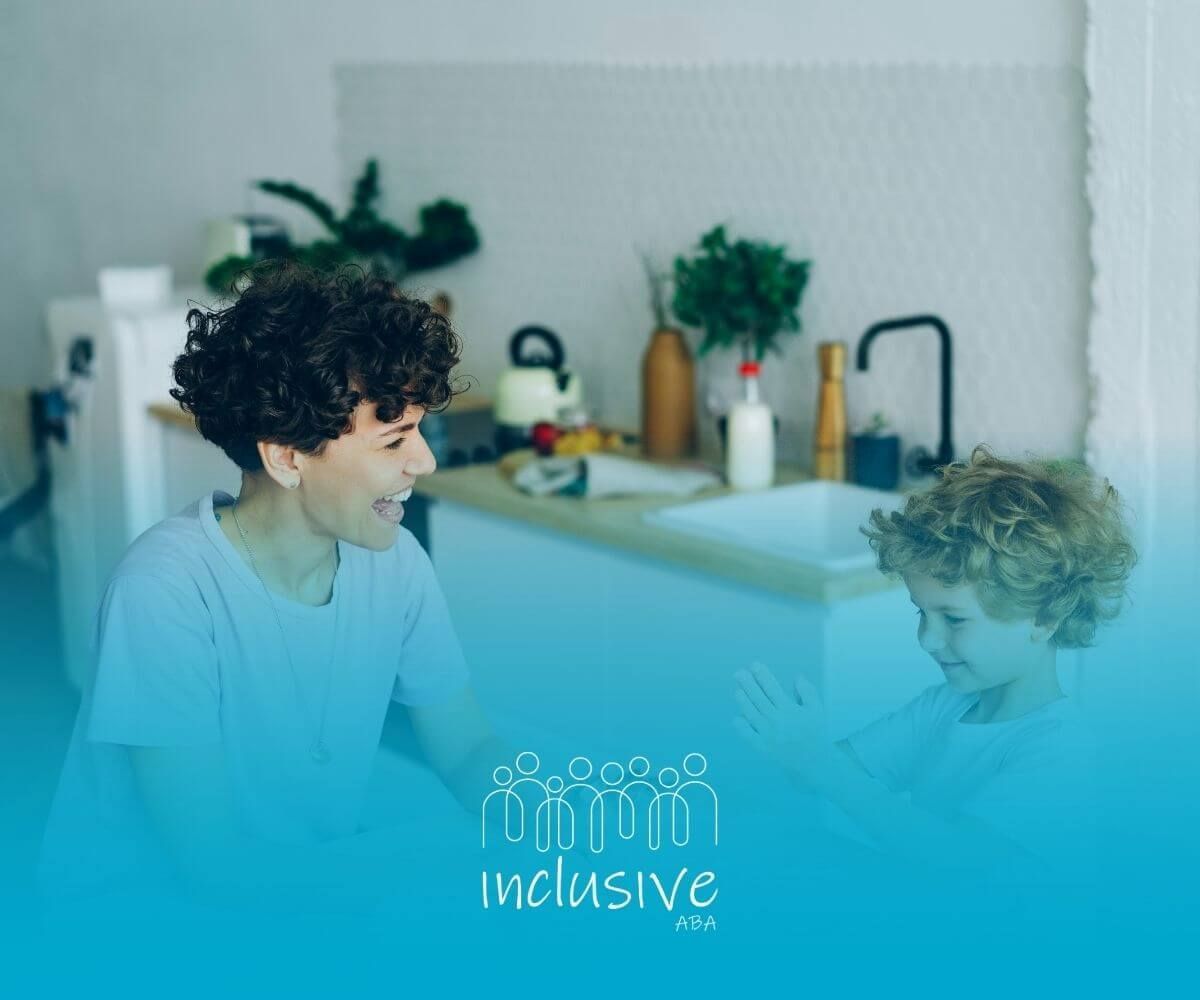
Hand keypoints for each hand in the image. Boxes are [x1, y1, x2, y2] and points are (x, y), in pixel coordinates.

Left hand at [733, 663, 833, 789]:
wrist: (816, 763)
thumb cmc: (816, 733)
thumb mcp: (817, 710)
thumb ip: (808, 691)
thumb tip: (797, 676)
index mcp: (791, 710)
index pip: (772, 688)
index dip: (762, 675)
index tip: (754, 664)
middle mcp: (778, 721)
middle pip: (758, 698)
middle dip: (747, 684)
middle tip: (739, 673)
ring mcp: (769, 735)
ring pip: (751, 714)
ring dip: (743, 701)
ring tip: (738, 690)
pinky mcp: (763, 748)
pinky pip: (748, 735)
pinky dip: (741, 726)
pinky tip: (738, 717)